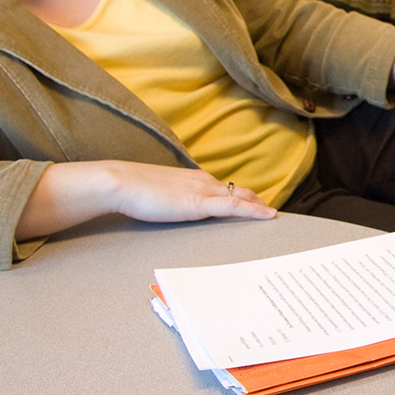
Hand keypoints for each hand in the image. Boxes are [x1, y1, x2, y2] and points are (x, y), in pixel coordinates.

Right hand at [16, 160, 275, 238]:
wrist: (121, 183)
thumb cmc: (134, 190)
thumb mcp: (161, 193)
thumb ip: (174, 198)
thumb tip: (176, 206)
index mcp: (194, 179)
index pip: (224, 188)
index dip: (241, 196)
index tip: (254, 202)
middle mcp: (204, 181)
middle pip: (238, 191)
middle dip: (255, 201)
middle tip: (269, 211)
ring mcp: (204, 191)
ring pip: (240, 197)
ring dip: (258, 206)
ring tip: (273, 216)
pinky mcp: (200, 203)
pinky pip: (234, 206)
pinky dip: (254, 210)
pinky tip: (268, 215)